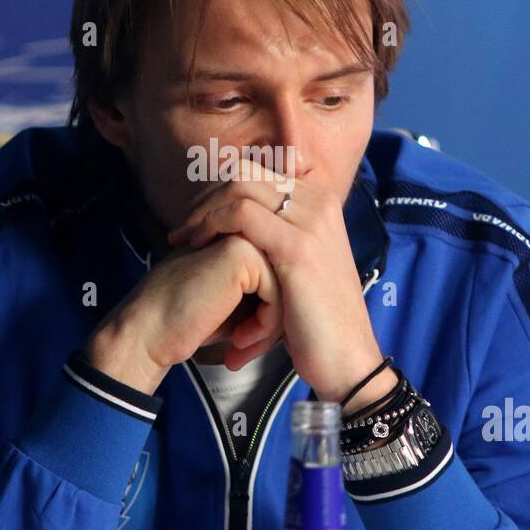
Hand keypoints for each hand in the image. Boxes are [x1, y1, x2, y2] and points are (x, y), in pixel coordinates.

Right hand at [86, 234, 283, 392]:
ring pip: (288, 286)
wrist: (152, 330)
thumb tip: (303, 302)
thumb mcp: (239, 302)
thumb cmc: (191, 321)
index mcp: (244, 235)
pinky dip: (266, 324)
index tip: (246, 341)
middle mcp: (245, 229)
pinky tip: (239, 340)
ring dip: (271, 326)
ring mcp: (243, 235)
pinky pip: (279, 293)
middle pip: (289, 278)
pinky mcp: (242, 252)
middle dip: (275, 322)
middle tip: (244, 348)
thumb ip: (267, 289)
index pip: (285, 274)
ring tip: (242, 346)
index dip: (273, 315)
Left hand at [165, 154, 386, 404]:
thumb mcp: (298, 267)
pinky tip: (197, 246)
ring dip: (203, 211)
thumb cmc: (316, 320)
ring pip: (240, 187)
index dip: (220, 189)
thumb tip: (237, 217)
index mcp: (321, 202)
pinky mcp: (298, 247)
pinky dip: (211, 224)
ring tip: (184, 239)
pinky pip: (241, 214)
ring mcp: (312, 222)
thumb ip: (275, 236)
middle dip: (206, 197)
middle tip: (184, 228)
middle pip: (246, 172)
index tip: (198, 217)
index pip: (259, 169)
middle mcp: (320, 203)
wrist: (345, 360)